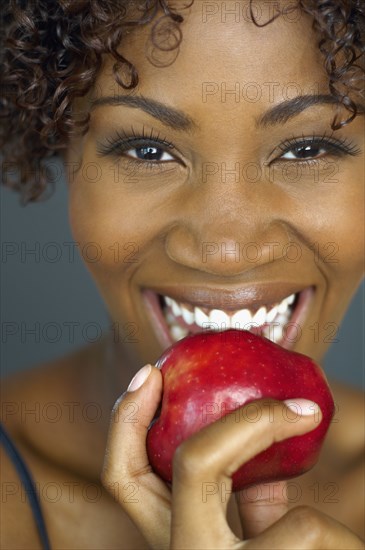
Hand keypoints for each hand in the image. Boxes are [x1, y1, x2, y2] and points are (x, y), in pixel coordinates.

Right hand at [101, 364, 363, 549]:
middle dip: (242, 424)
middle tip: (296, 404)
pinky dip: (341, 547)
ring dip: (331, 526)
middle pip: (187, 467)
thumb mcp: (255, 533)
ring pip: (290, 519)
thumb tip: (268, 432)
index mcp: (177, 538)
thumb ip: (251, 490)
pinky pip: (315, 539)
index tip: (150, 372)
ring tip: (334, 549)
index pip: (122, 476)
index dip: (125, 420)